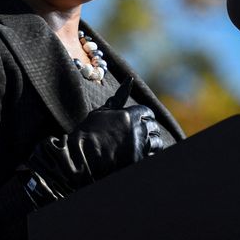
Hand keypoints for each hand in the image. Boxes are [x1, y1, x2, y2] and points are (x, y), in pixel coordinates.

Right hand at [28, 77, 162, 193]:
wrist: (82, 157)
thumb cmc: (88, 133)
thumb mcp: (101, 113)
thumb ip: (118, 99)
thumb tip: (130, 80)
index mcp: (128, 115)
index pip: (147, 112)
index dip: (145, 116)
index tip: (142, 120)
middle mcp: (137, 129)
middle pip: (153, 126)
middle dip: (149, 129)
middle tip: (142, 134)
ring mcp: (139, 146)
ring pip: (156, 142)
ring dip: (152, 143)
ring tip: (143, 146)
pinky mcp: (138, 159)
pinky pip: (153, 155)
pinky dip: (150, 154)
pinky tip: (142, 154)